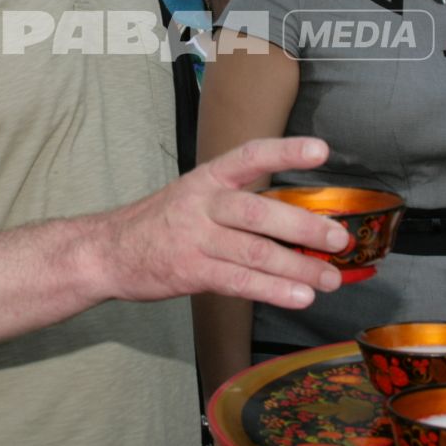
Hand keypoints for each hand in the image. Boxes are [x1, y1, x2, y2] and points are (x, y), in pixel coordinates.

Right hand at [95, 137, 346, 308]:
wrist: (108, 251)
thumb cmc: (164, 222)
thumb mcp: (196, 195)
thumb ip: (241, 200)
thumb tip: (302, 217)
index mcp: (209, 177)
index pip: (250, 155)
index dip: (286, 151)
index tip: (321, 150)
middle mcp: (203, 203)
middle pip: (258, 211)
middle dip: (303, 226)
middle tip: (338, 239)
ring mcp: (195, 239)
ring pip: (253, 251)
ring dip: (297, 267)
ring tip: (330, 279)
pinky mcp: (190, 272)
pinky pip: (238, 282)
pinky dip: (273, 290)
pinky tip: (299, 295)